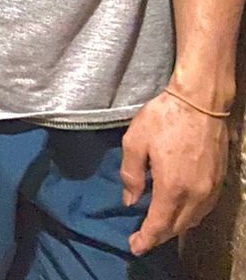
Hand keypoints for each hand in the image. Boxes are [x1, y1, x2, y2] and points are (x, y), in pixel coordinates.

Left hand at [121, 89, 228, 254]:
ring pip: (193, 220)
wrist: (200, 102)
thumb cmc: (164, 118)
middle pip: (177, 226)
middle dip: (159, 237)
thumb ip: (131, 174)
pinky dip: (189, 215)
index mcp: (172, 186)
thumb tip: (130, 200)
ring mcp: (211, 189)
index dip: (146, 239)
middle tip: (142, 241)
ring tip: (157, 228)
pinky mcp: (219, 180)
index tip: (135, 247)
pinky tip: (178, 210)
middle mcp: (195, 194)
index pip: (159, 224)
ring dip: (175, 227)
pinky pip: (204, 208)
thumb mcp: (135, 141)